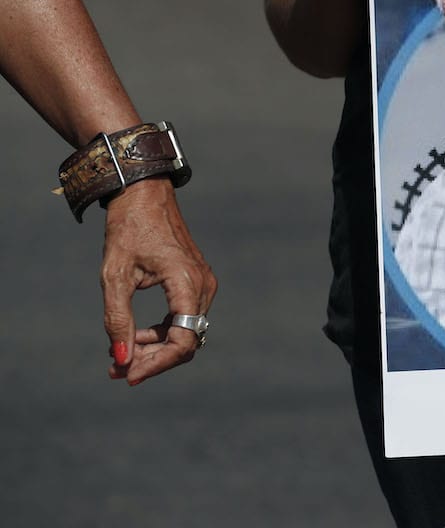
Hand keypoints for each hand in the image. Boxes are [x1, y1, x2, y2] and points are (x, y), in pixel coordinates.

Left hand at [100, 178, 216, 384]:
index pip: (183, 340)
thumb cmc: (128, 229)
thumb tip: (121, 360)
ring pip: (186, 332)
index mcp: (187, 283)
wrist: (143, 195)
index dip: (157, 364)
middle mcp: (202, 286)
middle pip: (186, 341)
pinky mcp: (195, 281)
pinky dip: (161, 332)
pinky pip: (184, 318)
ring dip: (155, 348)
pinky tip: (136, 335)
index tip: (128, 376)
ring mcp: (202, 283)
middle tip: (117, 369)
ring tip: (120, 353)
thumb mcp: (115, 276)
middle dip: (152, 360)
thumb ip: (118, 320)